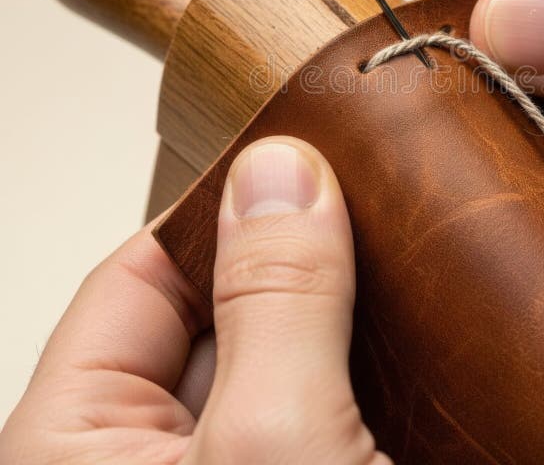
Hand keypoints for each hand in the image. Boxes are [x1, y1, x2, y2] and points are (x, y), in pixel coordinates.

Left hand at [0, 137, 389, 464]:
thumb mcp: (278, 445)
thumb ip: (275, 301)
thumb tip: (280, 174)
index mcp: (77, 452)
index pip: (136, 278)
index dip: (216, 211)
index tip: (296, 160)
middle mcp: (147, 454)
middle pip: (217, 308)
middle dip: (292, 260)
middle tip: (363, 204)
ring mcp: (234, 462)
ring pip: (281, 348)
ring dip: (341, 308)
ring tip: (400, 265)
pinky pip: (325, 391)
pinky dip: (368, 358)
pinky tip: (415, 333)